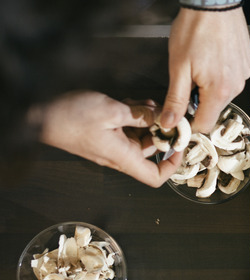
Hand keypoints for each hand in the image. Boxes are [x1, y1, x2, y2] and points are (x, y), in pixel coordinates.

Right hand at [38, 91, 181, 186]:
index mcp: (123, 157)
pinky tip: (134, 102)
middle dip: (162, 131)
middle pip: (151, 150)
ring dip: (148, 119)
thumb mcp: (112, 111)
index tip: (180, 146)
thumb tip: (161, 118)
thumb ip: (140, 115)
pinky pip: (127, 127)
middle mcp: (119, 154)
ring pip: (140, 134)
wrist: (39, 113)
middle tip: (168, 112)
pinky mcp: (104, 132)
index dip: (172, 166)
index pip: (155, 177)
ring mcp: (111, 143)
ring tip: (148, 103)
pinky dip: (134, 115)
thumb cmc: (71, 117)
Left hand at [164, 7, 249, 133]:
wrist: (214, 0)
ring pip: (222, 93)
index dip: (188, 122)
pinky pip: (231, 78)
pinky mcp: (246, 62)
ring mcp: (244, 73)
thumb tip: (168, 124)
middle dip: (198, 101)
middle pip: (214, 108)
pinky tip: (212, 55)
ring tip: (200, 62)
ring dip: (209, 86)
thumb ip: (175, 99)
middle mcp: (236, 86)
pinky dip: (220, 73)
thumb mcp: (178, 67)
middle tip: (185, 77)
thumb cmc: (194, 30)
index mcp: (219, 91)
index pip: (204, 125)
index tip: (176, 111)